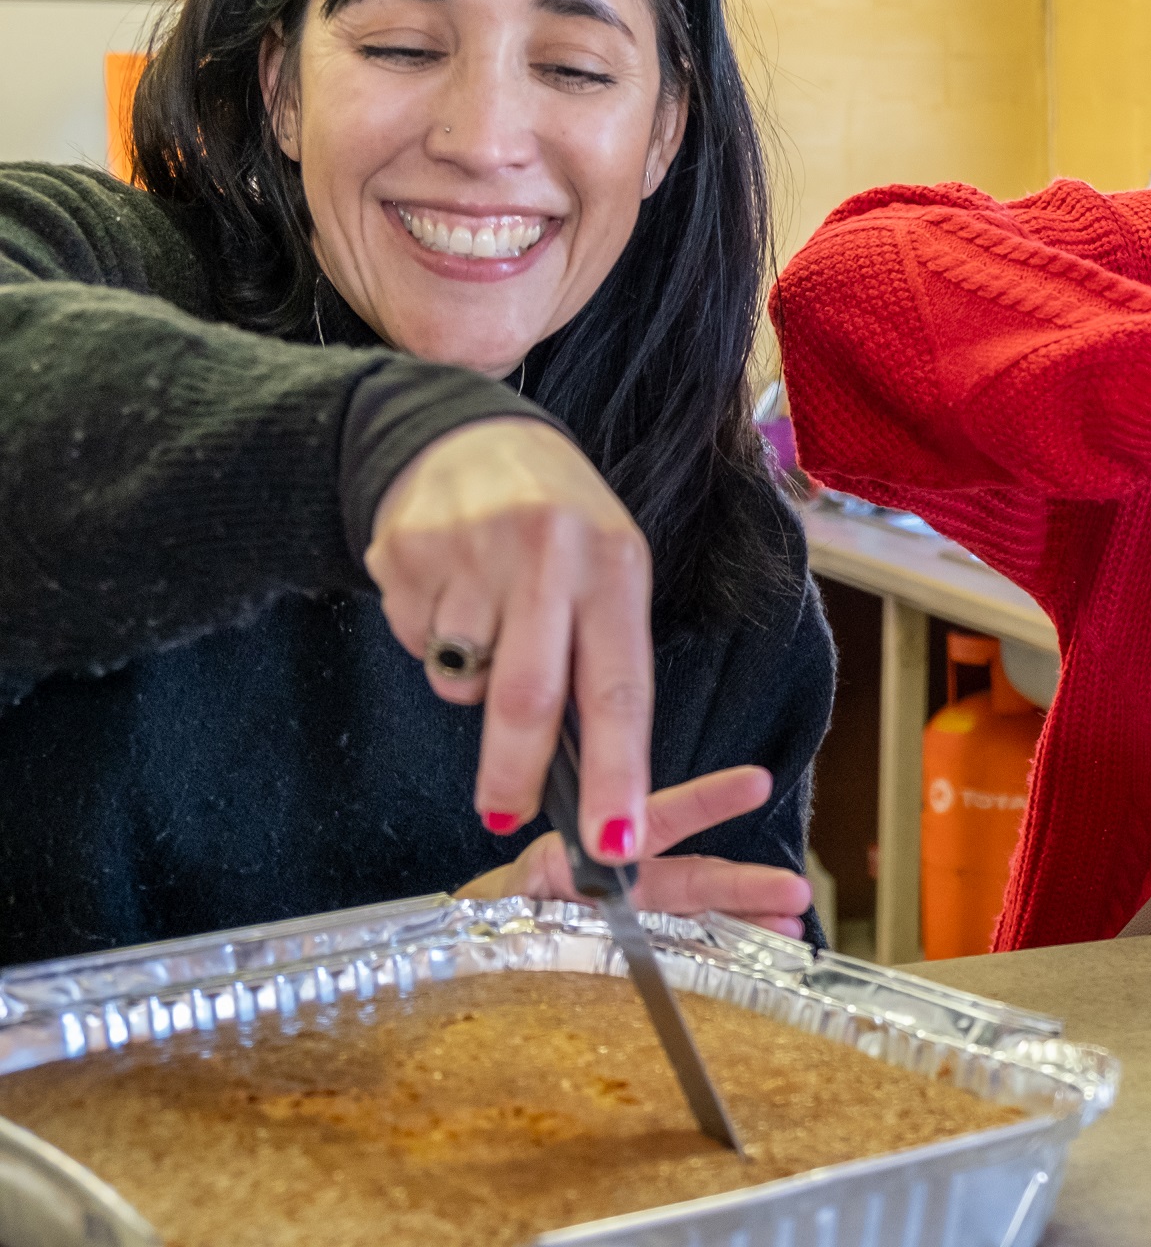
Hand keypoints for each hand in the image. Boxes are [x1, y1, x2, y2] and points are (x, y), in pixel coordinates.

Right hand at [367, 416, 653, 857]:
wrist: (467, 436)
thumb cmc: (560, 525)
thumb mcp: (608, 572)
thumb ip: (600, 660)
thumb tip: (593, 776)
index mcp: (612, 566)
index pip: (619, 689)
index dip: (619, 772)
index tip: (616, 842)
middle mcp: (545, 555)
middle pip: (526, 699)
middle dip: (516, 774)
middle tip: (507, 813)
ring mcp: (469, 552)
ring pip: (460, 677)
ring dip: (468, 682)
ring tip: (486, 627)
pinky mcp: (404, 553)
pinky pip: (416, 642)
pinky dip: (432, 643)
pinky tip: (449, 593)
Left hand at [458, 766, 812, 936]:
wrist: (460, 963)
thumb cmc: (484, 919)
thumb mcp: (500, 897)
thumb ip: (536, 886)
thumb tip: (574, 877)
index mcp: (596, 856)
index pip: (660, 819)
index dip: (710, 801)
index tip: (755, 783)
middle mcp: (627, 886)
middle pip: (696, 879)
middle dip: (748, 884)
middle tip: (795, 891)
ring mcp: (637, 925)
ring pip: (702, 921)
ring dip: (748, 924)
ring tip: (790, 932)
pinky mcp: (635, 961)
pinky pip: (686, 959)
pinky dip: (726, 960)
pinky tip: (757, 964)